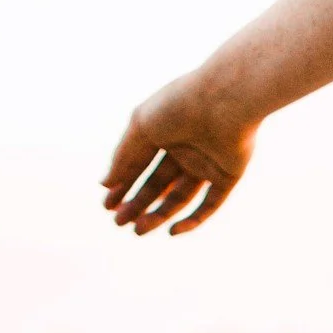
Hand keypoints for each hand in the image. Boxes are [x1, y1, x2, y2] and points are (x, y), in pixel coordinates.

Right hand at [102, 72, 257, 236]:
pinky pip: (209, 205)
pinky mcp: (227, 176)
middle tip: (119, 222)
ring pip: (179, 198)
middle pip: (158, 184)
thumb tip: (105, 185)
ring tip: (138, 230)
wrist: (224, 101)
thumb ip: (123, 158)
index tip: (107, 206)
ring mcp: (206, 163)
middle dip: (137, 204)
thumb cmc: (179, 106)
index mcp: (163, 131)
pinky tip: (172, 231)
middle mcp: (184, 148)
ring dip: (158, 216)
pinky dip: (192, 221)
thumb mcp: (141, 128)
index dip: (123, 186)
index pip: (140, 164)